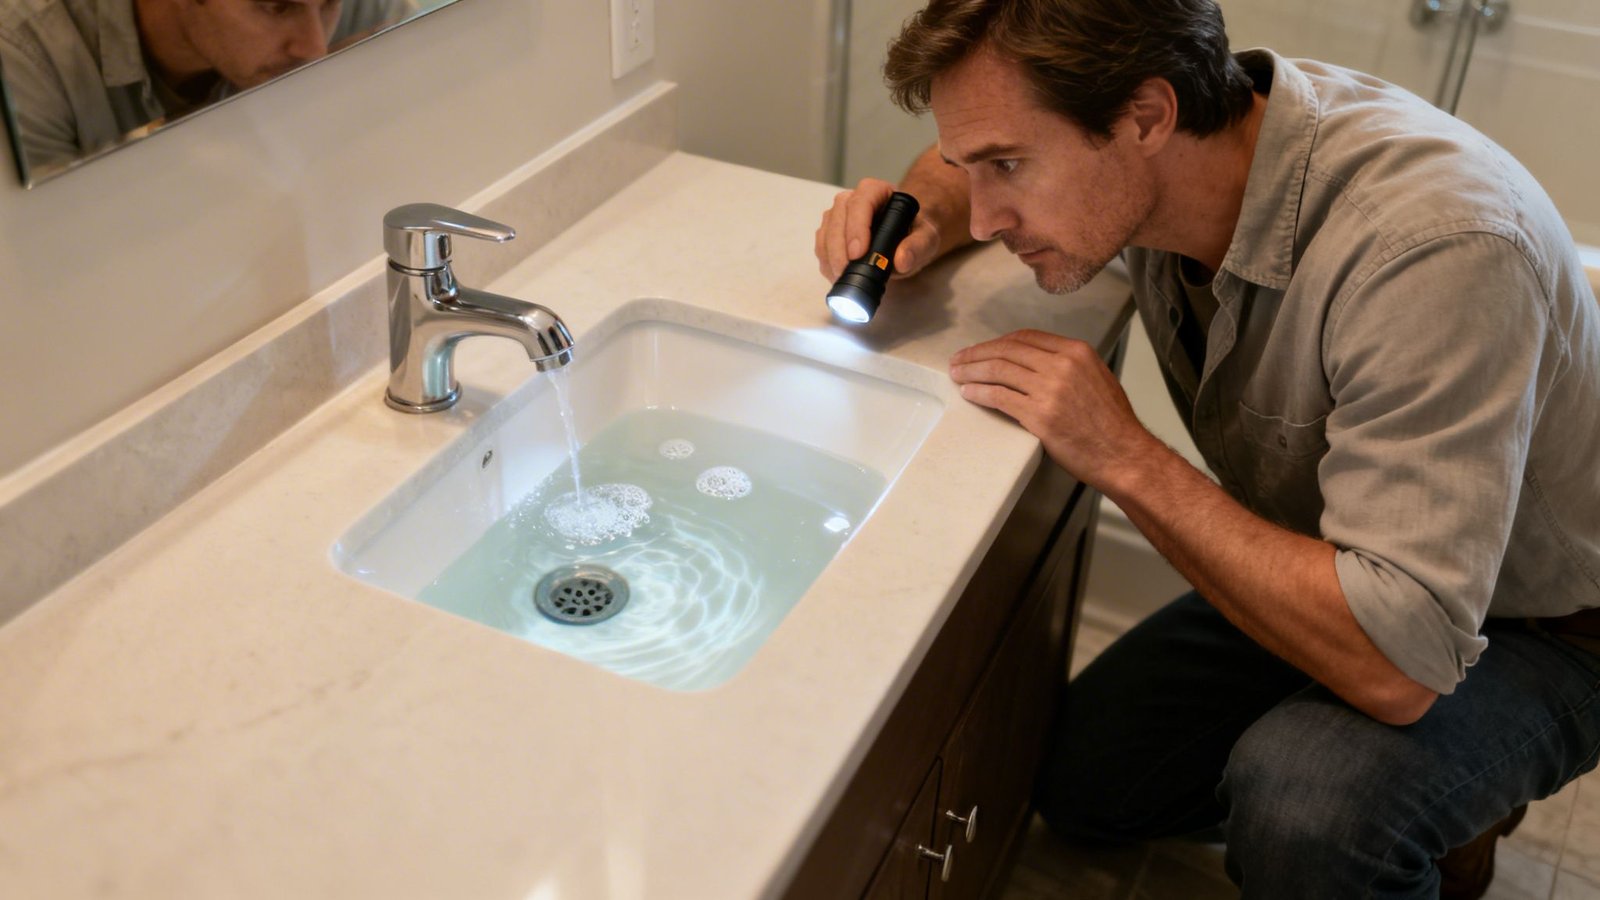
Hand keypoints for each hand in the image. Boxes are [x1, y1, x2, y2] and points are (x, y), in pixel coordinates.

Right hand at [814, 178, 943, 282]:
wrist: (904, 240)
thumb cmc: (914, 233)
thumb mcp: (926, 239)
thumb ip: (918, 247)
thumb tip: (902, 261)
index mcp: (876, 191)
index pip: (861, 202)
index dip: (856, 227)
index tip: (858, 253)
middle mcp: (852, 199)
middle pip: (837, 217)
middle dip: (839, 248)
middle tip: (846, 271)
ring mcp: (838, 215)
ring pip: (825, 232)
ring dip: (830, 257)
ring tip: (842, 278)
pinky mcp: (829, 233)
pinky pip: (821, 247)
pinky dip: (827, 263)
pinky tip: (838, 277)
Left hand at [948, 330, 1157, 487]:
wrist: (1124, 454)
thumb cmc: (1112, 422)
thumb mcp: (1096, 378)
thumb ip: (1068, 365)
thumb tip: (1036, 363)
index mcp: (1076, 351)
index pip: (1025, 337)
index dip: (998, 342)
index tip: (982, 350)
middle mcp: (1062, 364)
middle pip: (1007, 350)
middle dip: (977, 354)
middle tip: (958, 361)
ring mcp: (1050, 389)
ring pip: (999, 370)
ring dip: (972, 371)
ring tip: (957, 375)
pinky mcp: (1039, 415)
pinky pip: (1000, 397)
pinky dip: (980, 392)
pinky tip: (969, 393)